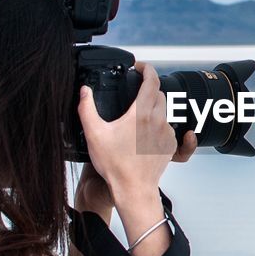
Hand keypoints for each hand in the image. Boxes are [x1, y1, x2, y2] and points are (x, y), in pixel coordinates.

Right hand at [78, 62, 174, 204]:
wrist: (133, 189)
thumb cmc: (115, 165)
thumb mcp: (94, 133)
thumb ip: (87, 108)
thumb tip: (84, 91)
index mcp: (141, 113)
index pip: (152, 80)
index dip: (147, 69)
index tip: (140, 67)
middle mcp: (157, 120)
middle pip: (158, 94)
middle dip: (148, 89)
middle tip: (135, 92)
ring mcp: (166, 132)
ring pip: (163, 111)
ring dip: (152, 108)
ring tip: (135, 117)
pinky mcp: (170, 144)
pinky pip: (167, 127)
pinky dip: (157, 125)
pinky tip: (142, 135)